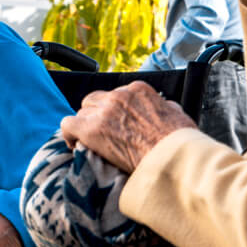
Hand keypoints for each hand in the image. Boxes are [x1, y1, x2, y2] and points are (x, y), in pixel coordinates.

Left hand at [60, 82, 196, 173]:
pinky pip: (67, 125)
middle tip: (104, 134)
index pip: (116, 94)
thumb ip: (164, 106)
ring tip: (92, 143)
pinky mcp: (91, 130)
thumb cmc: (178, 141)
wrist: (171, 157)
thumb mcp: (177, 113)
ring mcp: (104, 112)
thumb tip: (164, 107)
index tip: (118, 125)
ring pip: (82, 112)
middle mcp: (119, 96)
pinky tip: (78, 146)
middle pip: (95, 100)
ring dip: (85, 126)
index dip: (114, 111)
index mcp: (138, 90)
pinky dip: (70, 135)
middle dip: (97, 115)